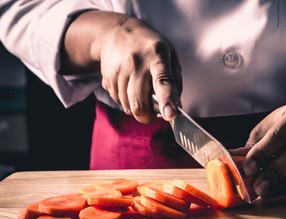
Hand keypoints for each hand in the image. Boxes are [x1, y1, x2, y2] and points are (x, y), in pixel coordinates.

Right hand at [62, 11, 181, 122]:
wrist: (116, 33)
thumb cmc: (150, 47)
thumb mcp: (170, 55)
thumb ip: (175, 82)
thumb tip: (176, 107)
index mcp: (157, 56)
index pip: (163, 82)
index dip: (167, 101)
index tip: (170, 115)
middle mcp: (136, 63)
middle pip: (139, 103)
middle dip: (146, 116)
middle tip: (151, 113)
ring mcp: (119, 71)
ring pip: (127, 106)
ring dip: (136, 107)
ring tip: (140, 92)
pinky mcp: (107, 78)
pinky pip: (118, 101)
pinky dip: (126, 101)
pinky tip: (129, 87)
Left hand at [238, 100, 285, 196]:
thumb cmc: (285, 123)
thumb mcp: (268, 127)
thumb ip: (253, 144)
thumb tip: (232, 160)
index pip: (279, 134)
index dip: (262, 152)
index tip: (247, 168)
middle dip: (274, 171)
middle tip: (257, 187)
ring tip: (268, 191)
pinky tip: (281, 188)